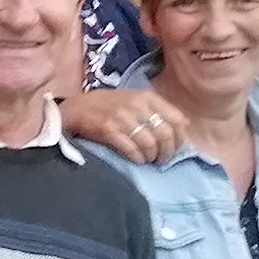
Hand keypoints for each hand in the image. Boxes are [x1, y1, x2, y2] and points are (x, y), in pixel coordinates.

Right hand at [66, 85, 182, 162]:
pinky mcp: (109, 130)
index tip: (175, 148)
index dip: (180, 138)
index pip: (177, 119)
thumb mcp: (134, 100)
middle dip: (167, 152)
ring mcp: (123, 117)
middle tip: (161, 160)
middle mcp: (137, 106)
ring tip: (147, 160)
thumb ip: (156, 110)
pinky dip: (137, 158)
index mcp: (147, 98)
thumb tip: (183, 127)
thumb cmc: (107, 106)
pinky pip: (132, 149)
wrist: (75, 108)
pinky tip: (136, 160)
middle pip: (165, 134)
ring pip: (150, 144)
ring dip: (151, 157)